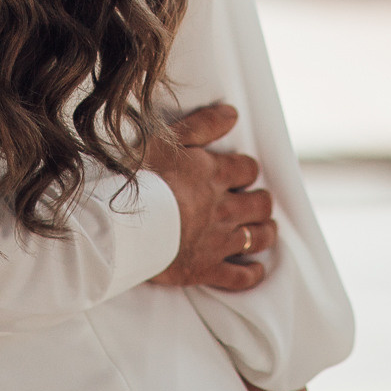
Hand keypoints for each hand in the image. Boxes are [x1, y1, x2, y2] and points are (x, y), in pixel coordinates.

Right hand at [145, 103, 275, 290]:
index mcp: (215, 176)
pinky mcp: (206, 268)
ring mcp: (218, 241)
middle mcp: (225, 209)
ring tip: (263, 230)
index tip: (240, 172)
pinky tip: (254, 269)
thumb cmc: (142, 178)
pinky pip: (239, 277)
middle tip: (256, 201)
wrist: (126, 224)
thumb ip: (202, 125)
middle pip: (260, 205)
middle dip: (261, 202)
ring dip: (264, 233)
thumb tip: (232, 113)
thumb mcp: (168, 139)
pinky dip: (251, 273)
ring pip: (257, 238)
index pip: (247, 170)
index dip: (246, 170)